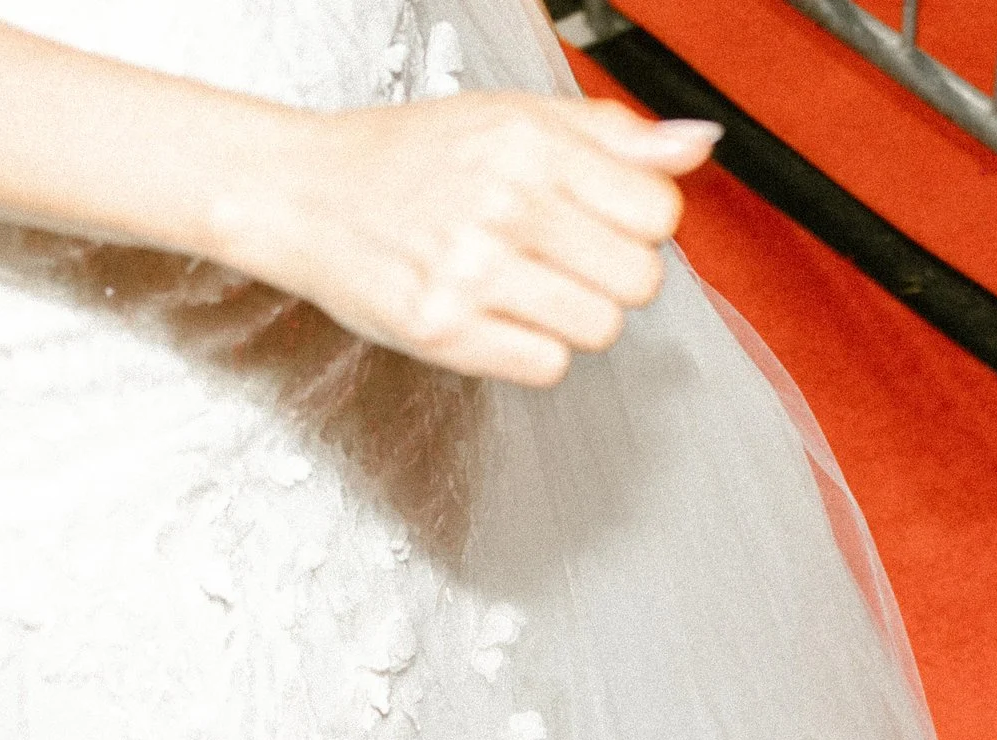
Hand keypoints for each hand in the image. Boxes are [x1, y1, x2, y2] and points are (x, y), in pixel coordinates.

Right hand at [216, 93, 718, 385]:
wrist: (300, 193)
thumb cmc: (405, 157)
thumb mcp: (511, 117)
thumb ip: (611, 136)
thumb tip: (696, 146)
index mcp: (528, 143)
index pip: (658, 213)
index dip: (639, 224)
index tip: (602, 220)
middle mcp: (503, 204)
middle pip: (640, 280)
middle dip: (611, 275)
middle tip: (561, 257)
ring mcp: (471, 272)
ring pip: (600, 329)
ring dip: (574, 317)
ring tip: (525, 285)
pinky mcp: (443, 331)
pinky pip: (548, 366)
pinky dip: (532, 351)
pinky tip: (497, 315)